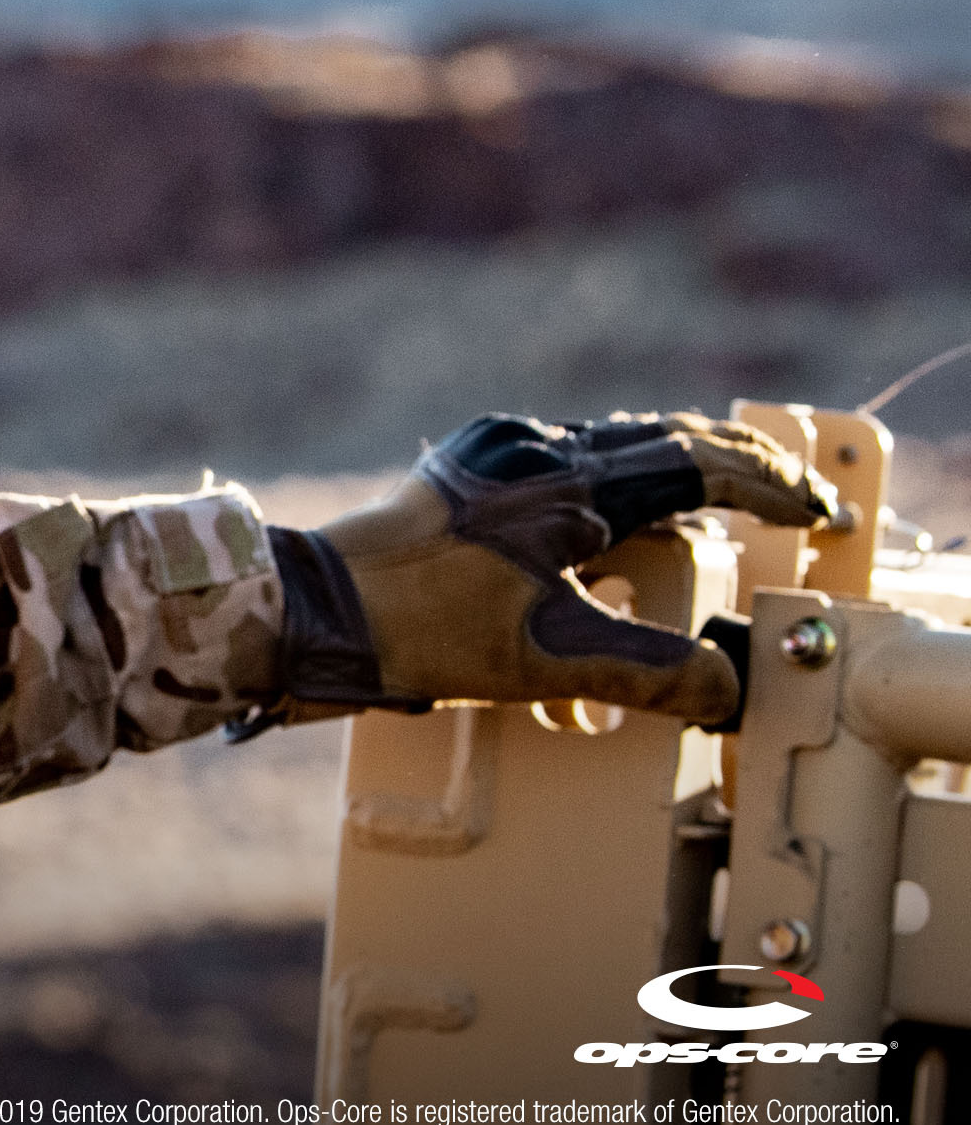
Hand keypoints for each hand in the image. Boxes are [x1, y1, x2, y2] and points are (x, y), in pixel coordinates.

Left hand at [270, 412, 834, 725]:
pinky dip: (613, 478)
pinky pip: (563, 457)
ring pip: (610, 444)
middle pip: (659, 440)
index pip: (694, 468)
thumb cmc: (421, 633)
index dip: (766, 489)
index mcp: (562, 483)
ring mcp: (491, 451)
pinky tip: (619, 517)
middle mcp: (529, 448)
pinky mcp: (461, 470)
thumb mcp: (548, 662)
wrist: (311, 611)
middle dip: (734, 468)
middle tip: (789, 496)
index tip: (814, 514)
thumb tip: (729, 684)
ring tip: (721, 505)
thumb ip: (650, 671)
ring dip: (673, 469)